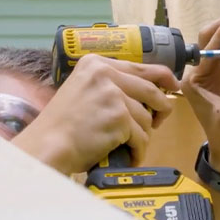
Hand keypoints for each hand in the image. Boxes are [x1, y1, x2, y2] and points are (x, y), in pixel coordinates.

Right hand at [13, 54, 179, 173]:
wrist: (47, 145)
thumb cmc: (62, 125)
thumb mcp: (84, 91)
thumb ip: (111, 86)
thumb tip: (148, 94)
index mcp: (96, 63)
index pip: (141, 67)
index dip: (162, 78)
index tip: (172, 86)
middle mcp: (105, 74)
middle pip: (151, 90)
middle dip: (161, 108)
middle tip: (160, 120)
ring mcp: (113, 95)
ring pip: (146, 117)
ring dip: (142, 134)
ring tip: (129, 144)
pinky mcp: (119, 117)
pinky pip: (141, 137)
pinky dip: (138, 150)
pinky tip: (129, 155)